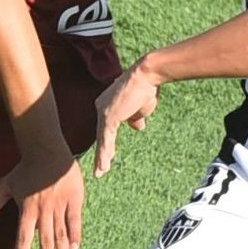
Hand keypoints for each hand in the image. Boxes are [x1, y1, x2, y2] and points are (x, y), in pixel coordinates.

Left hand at [0, 152, 84, 248]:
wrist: (46, 150)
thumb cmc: (25, 168)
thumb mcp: (6, 184)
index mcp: (26, 210)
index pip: (23, 239)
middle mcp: (43, 211)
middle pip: (44, 242)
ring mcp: (59, 206)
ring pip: (60, 235)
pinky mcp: (74, 199)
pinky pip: (75, 221)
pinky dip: (75, 235)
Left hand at [94, 59, 161, 176]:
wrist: (147, 76)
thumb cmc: (146, 88)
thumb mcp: (141, 108)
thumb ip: (135, 118)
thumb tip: (137, 127)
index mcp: (107, 104)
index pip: (105, 127)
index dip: (106, 141)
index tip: (109, 154)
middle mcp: (101, 107)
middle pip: (101, 134)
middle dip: (101, 152)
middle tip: (100, 168)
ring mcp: (103, 112)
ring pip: (102, 139)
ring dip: (102, 157)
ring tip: (100, 173)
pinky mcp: (108, 117)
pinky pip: (105, 140)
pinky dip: (104, 154)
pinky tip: (103, 167)